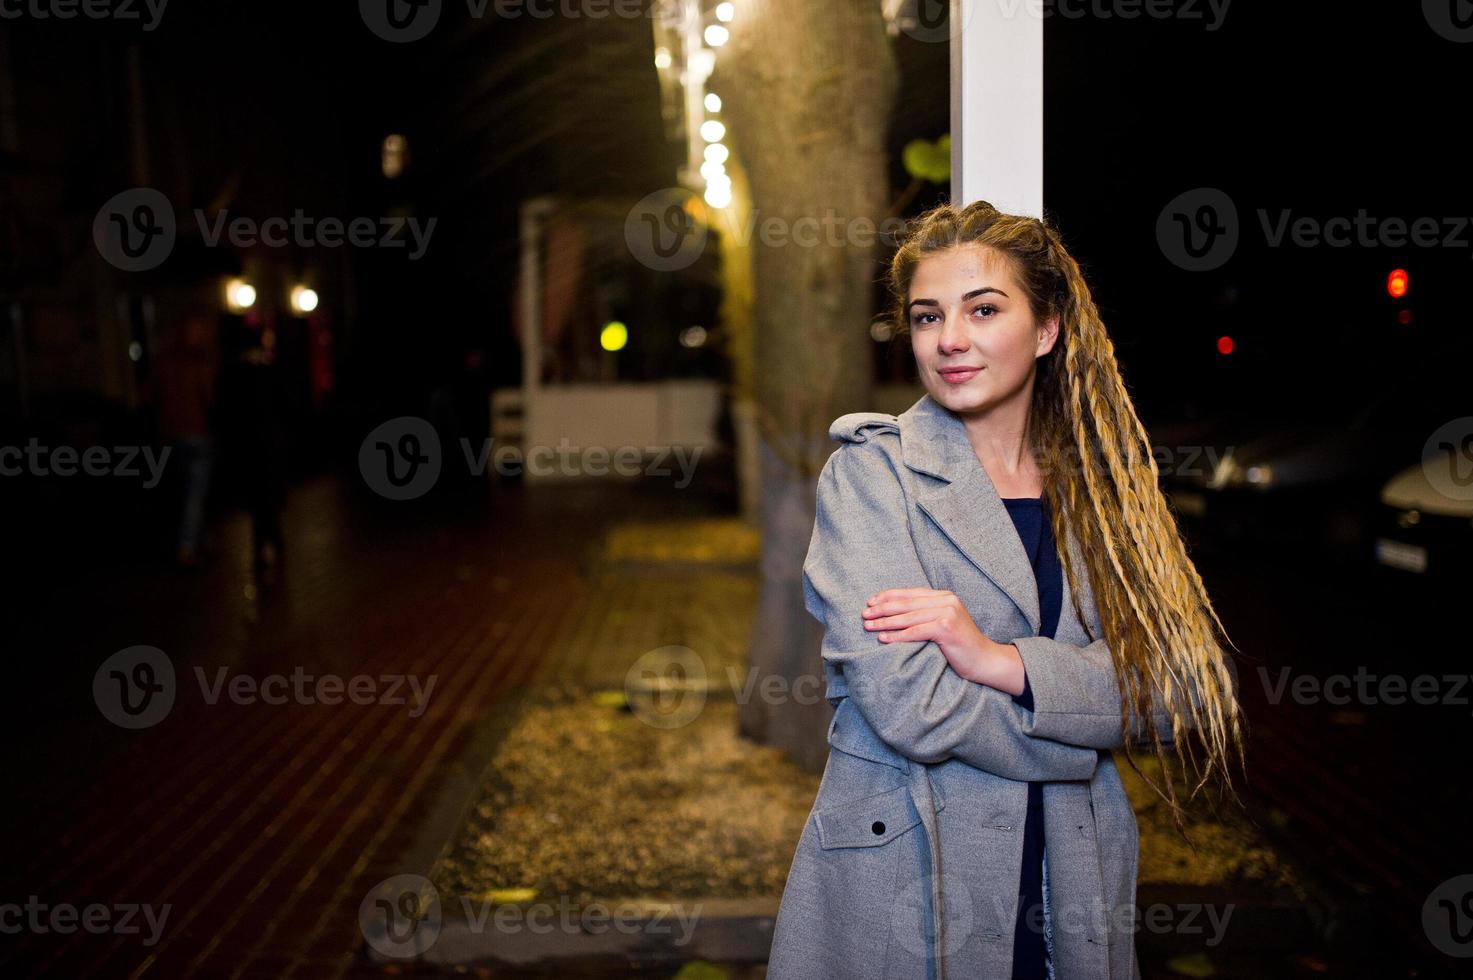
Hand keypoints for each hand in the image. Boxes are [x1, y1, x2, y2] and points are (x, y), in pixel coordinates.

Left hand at [863, 588, 1007, 686]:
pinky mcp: (946, 628)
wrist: (985, 660)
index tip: (870, 601)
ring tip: (869, 626)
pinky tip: (883, 638)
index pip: (910, 593)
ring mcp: (947, 613)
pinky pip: (915, 632)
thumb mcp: (945, 622)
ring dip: (885, 622)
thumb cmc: (961, 645)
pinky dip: (897, 635)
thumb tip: (897, 612)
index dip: (888, 596)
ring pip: (908, 617)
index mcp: (944, 596)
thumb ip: (927, 613)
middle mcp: (946, 600)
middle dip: (882, 608)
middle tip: (864, 614)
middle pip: (906, 603)